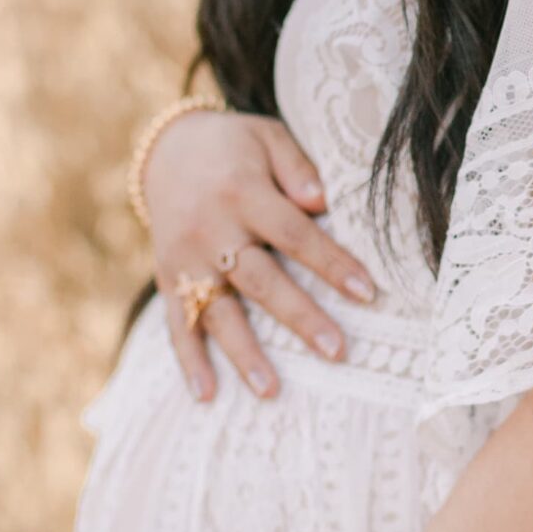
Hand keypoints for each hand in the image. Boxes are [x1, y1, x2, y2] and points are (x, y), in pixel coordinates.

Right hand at [142, 110, 380, 401]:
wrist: (165, 149)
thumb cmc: (234, 146)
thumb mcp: (267, 137)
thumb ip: (297, 167)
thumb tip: (324, 200)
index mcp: (243, 193)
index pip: (294, 233)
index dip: (330, 263)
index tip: (367, 292)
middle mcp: (211, 230)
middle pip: (260, 280)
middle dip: (299, 317)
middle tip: (337, 352)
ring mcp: (185, 259)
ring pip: (218, 311)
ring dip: (244, 353)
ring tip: (271, 390)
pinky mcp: (167, 278)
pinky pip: (176, 323)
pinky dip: (189, 360)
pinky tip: (207, 394)